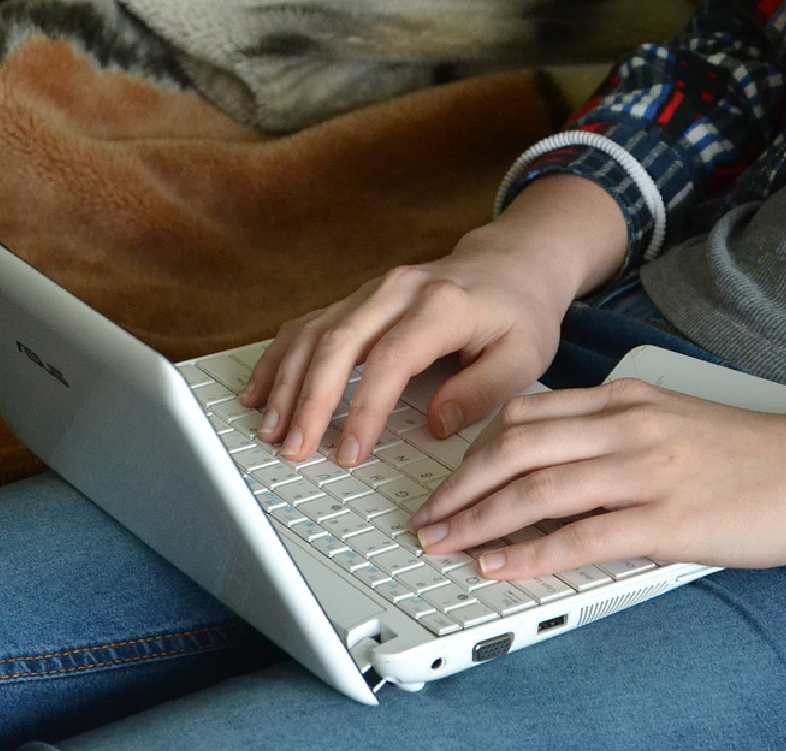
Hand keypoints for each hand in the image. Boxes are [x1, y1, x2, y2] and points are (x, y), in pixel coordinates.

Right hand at [239, 175, 627, 466]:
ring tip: (270, 429)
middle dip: (309, 401)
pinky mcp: (355, 299)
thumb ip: (483, 391)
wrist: (511, 262)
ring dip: (285, 383)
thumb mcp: (525, 356)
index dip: (364, 410)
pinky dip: (279, 358)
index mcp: (442, 306)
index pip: (390, 361)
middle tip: (294, 448)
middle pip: (338, 343)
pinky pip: (306, 325)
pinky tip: (260, 392)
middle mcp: (398, 291)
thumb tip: (436, 425)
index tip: (349, 453)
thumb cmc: (519, 313)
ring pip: (314, 333)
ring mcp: (371, 291)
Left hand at [409, 379, 785, 579]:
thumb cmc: (758, 456)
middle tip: (426, 519)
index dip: (472, 450)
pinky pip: (581, 536)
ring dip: (478, 521)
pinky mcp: (672, 519)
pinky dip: (529, 554)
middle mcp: (629, 426)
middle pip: (514, 448)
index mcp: (627, 399)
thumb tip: (556, 463)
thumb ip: (617, 434)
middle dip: (458, 487)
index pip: (525, 414)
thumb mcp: (676, 423)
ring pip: (536, 489)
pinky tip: (499, 566)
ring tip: (443, 545)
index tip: (444, 480)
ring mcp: (649, 471)